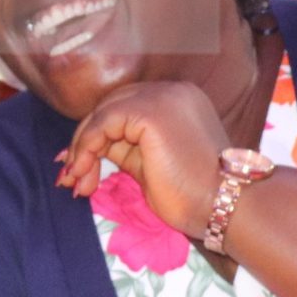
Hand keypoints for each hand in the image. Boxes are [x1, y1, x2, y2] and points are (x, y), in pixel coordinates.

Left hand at [56, 81, 232, 238]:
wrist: (224, 205)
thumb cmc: (194, 196)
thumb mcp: (151, 165)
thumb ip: (125, 149)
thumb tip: (86, 150)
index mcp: (177, 101)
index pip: (124, 109)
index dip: (97, 136)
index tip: (79, 168)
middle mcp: (171, 91)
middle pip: (110, 107)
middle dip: (85, 143)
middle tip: (72, 177)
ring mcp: (162, 96)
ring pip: (102, 113)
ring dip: (81, 149)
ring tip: (77, 183)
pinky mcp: (150, 110)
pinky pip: (102, 123)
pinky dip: (86, 148)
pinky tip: (83, 173)